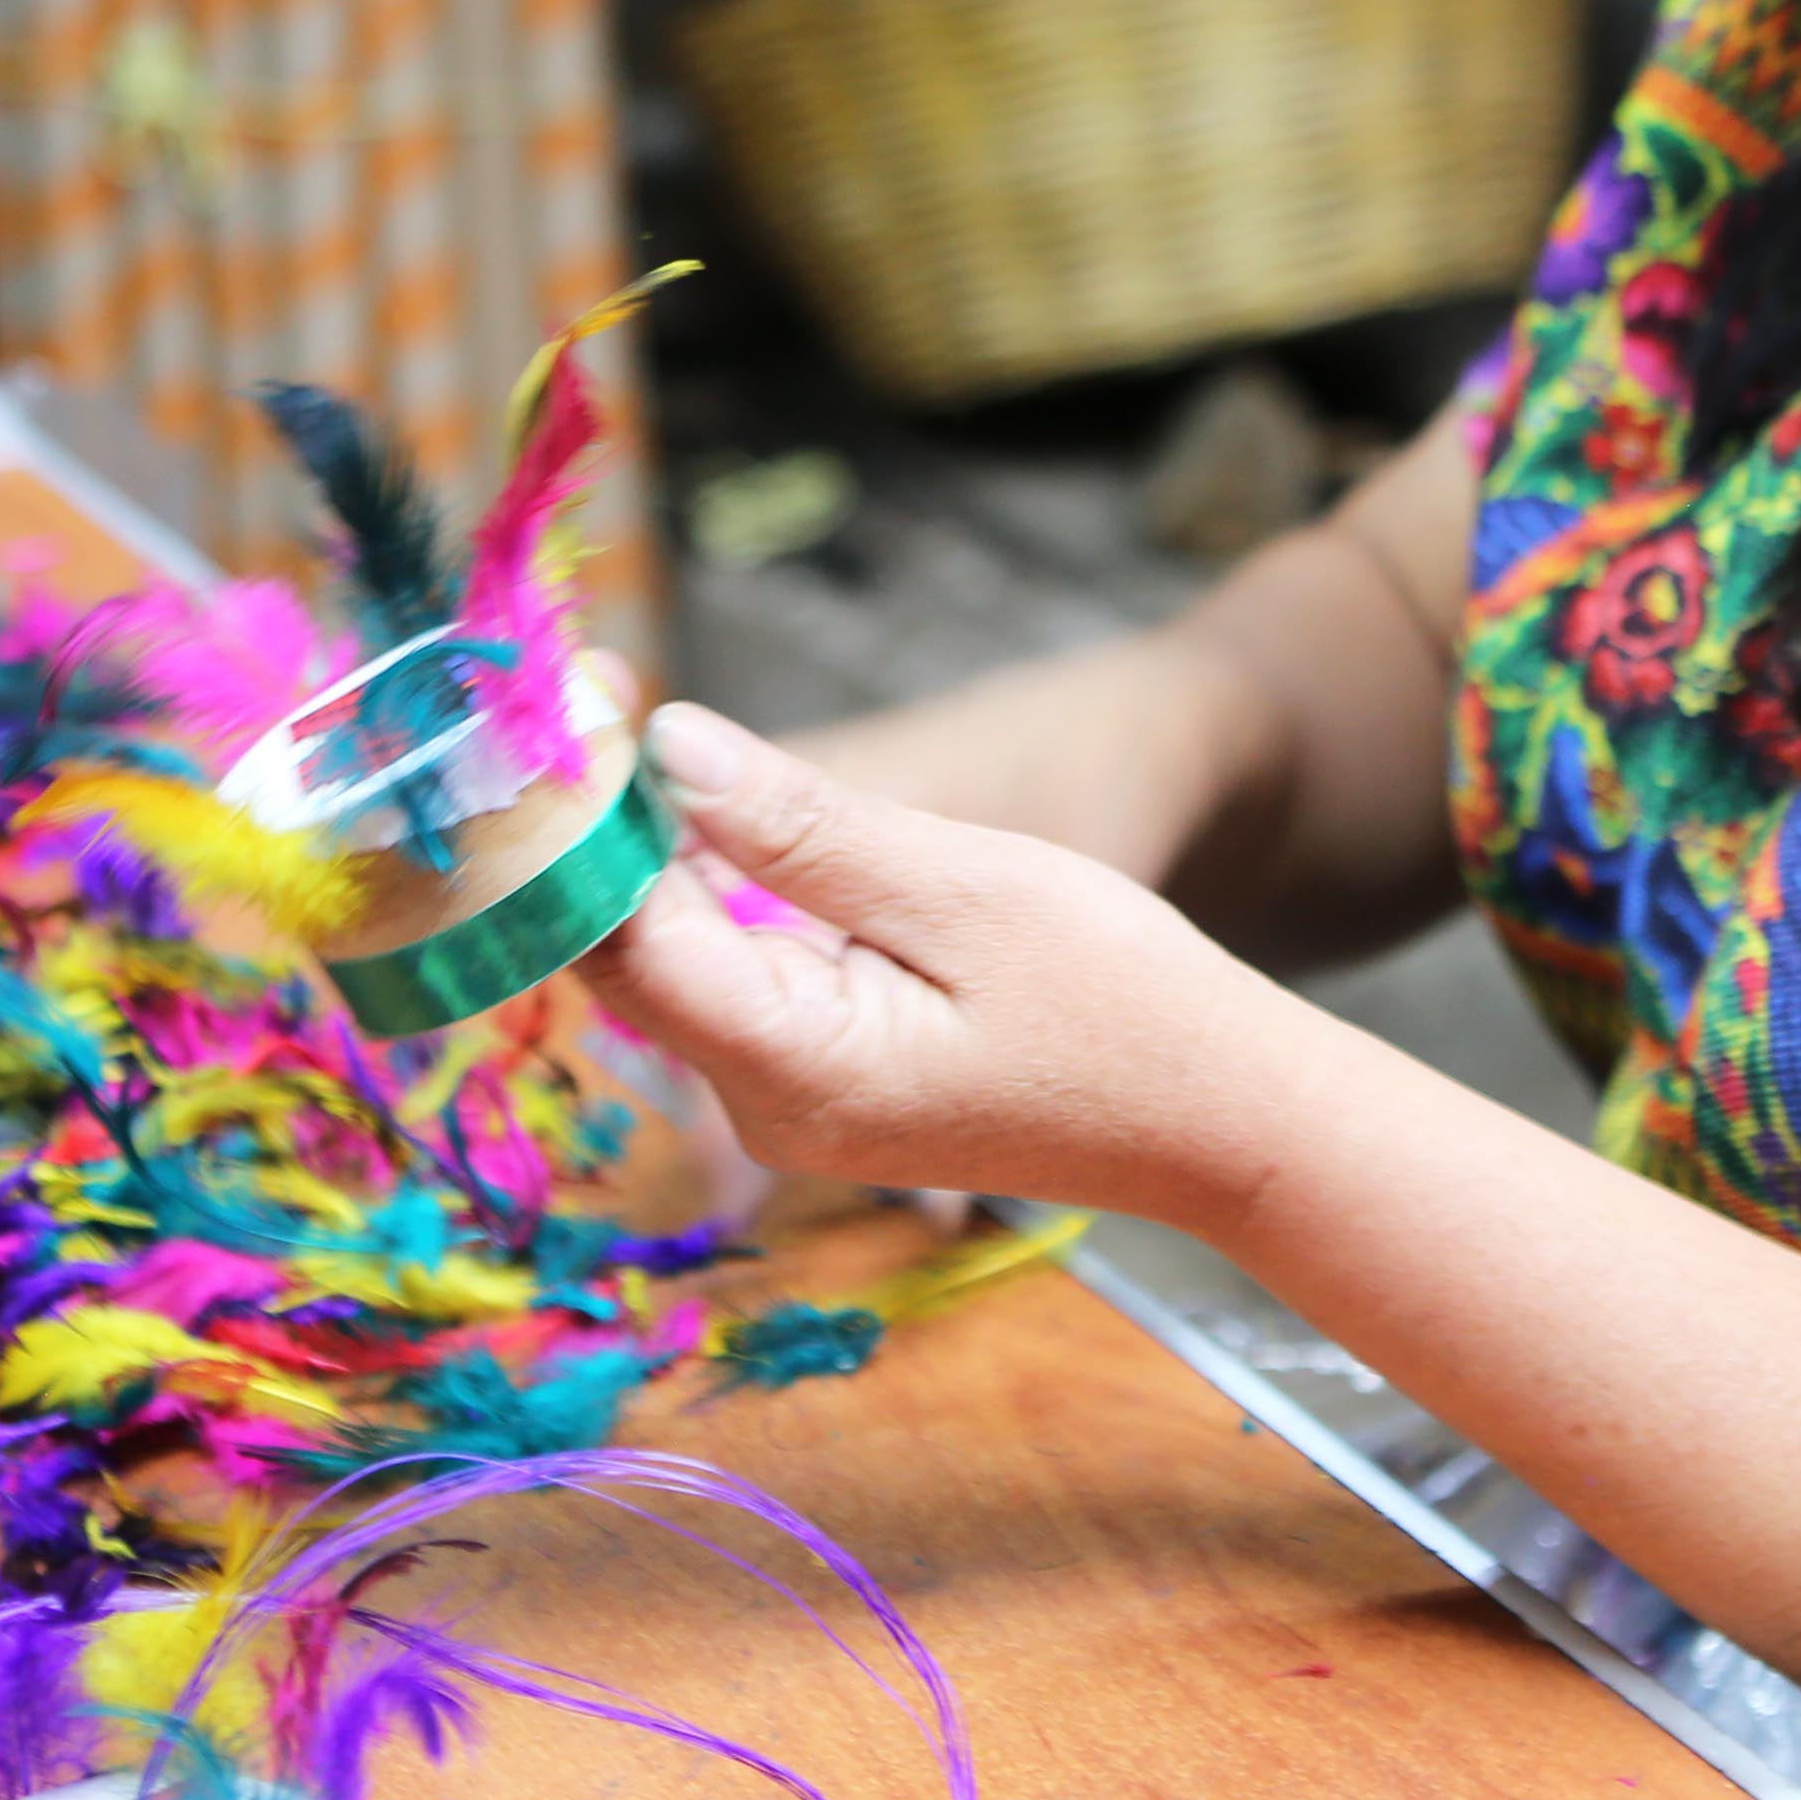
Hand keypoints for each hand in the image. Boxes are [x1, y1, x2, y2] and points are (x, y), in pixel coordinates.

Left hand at [580, 696, 1340, 1231]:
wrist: (1220, 1116)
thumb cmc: (1123, 1003)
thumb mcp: (964, 887)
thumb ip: (804, 827)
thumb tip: (664, 746)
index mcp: (794, 1069)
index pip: (627, 933)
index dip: (585, 814)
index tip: (580, 692)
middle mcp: (765, 1104)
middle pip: (625, 955)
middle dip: (593, 824)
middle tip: (588, 683)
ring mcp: (789, 1100)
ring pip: (668, 962)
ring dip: (641, 848)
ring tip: (613, 718)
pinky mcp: (821, 1078)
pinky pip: (727, 975)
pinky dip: (701, 887)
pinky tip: (693, 802)